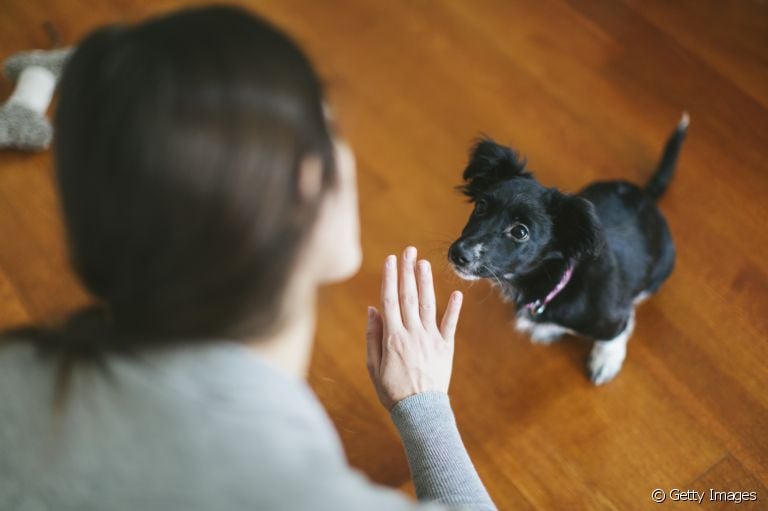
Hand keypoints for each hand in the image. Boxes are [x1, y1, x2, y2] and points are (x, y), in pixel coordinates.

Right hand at [365, 246, 462, 409]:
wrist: (420, 412)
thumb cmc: (392, 390)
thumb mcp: (373, 366)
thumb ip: (373, 336)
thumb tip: (373, 309)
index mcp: (392, 336)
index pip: (390, 300)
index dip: (390, 277)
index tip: (390, 260)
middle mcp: (412, 333)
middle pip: (408, 296)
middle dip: (408, 271)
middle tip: (409, 250)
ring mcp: (430, 339)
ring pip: (427, 304)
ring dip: (426, 282)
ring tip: (424, 263)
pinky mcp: (445, 348)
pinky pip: (450, 325)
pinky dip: (453, 308)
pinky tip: (456, 292)